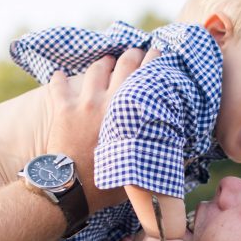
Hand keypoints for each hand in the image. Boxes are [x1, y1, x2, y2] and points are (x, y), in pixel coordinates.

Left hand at [46, 48, 158, 211]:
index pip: (147, 76)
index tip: (159, 53)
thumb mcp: (141, 166)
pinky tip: (60, 75)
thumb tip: (180, 153)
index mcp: (130, 113)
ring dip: (103, 63)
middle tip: (136, 53)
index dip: (155, 60)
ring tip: (106, 62)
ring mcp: (84, 103)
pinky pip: (59, 86)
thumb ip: (157, 152)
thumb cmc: (108, 183)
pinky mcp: (62, 109)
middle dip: (132, 54)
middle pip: (124, 64)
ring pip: (95, 70)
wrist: (72, 188)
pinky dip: (59, 79)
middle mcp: (109, 101)